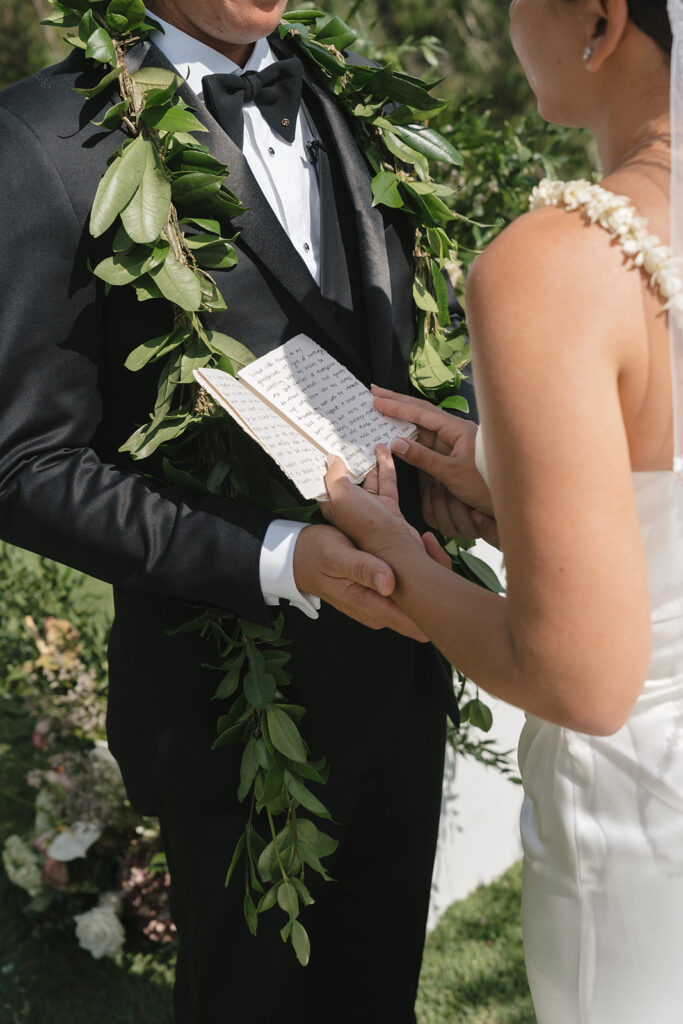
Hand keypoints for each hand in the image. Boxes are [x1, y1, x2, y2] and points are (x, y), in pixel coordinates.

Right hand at [293, 514, 427, 641]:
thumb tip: (389, 584)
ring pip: (419, 599)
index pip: (414, 622)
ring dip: (429, 573)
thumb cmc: (316, 554)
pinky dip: (420, 569)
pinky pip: (411, 589)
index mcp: (370, 606)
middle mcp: (380, 612)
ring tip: (427, 543)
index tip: (438, 571)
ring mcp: (383, 604)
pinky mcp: (384, 594)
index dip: (434, 603)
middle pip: (423, 613)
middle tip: (433, 547)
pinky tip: (419, 546)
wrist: (299, 558)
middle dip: (437, 584)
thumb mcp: (336, 556)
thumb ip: (362, 569)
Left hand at [321, 444, 451, 580]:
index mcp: (336, 507)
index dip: (326, 467)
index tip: (325, 448)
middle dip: (349, 462)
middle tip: (349, 442)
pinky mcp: (389, 510)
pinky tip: (386, 453)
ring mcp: (372, 510)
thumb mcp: (343, 498)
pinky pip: (387, 483)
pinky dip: (386, 468)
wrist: (398, 549)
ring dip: (370, 463)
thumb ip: (335, 478)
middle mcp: (352, 509)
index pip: (327, 483)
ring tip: (371, 443)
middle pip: (349, 480)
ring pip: (370, 481)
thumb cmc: (368, 527)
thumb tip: (331, 460)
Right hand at [371, 386, 497, 541]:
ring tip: (381, 408)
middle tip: (374, 393)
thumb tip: (396, 443)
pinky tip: (397, 432)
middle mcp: (454, 431)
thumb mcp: (452, 473)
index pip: (421, 413)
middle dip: (397, 402)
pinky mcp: (450, 453)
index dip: (397, 407)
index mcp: (456, 429)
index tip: (377, 400)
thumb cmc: (487, 485)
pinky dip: (409, 435)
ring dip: (401, 418)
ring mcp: (452, 442)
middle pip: (420, 412)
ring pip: (421, 426)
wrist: (511, 495)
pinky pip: (426, 440)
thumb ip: (423, 458)